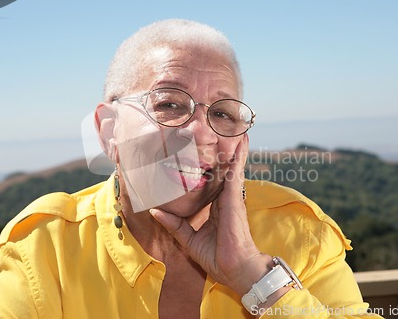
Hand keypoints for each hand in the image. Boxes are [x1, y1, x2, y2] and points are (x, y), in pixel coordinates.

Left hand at [150, 134, 271, 294]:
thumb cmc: (216, 257)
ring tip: (235, 129)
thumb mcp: (188, 240)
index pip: (213, 183)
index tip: (205, 155)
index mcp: (217, 208)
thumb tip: (155, 212)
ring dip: (234, 148)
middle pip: (224, 171)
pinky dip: (239, 155)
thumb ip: (174, 224)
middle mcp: (225, 199)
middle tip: (222, 132)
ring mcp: (231, 196)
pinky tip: (241, 140)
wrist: (235, 269)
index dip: (211, 169)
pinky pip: (236, 171)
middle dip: (224, 153)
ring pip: (232, 167)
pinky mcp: (234, 197)